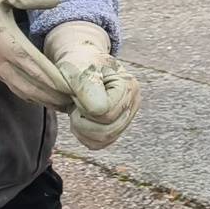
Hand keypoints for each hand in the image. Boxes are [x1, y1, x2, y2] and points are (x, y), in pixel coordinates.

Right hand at [0, 0, 73, 109]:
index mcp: (3, 42)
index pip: (36, 68)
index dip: (57, 80)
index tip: (78, 90)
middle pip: (30, 86)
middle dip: (55, 96)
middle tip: (81, 105)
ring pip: (20, 89)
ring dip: (44, 98)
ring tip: (68, 105)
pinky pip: (12, 83)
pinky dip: (31, 91)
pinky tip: (44, 94)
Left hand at [43, 22, 139, 149]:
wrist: (79, 64)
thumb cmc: (77, 64)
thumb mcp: (77, 69)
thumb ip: (87, 86)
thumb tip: (99, 110)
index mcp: (128, 85)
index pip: (104, 112)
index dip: (84, 106)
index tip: (77, 92)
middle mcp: (133, 102)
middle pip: (106, 130)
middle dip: (82, 121)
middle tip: (76, 103)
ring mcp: (127, 116)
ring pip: (103, 139)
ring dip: (82, 129)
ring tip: (78, 111)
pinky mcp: (117, 128)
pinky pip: (99, 144)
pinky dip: (84, 136)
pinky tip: (81, 121)